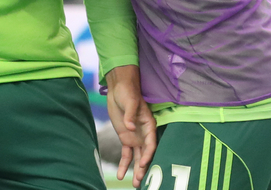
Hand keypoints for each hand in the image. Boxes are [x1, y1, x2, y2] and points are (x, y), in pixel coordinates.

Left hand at [105, 65, 156, 187]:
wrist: (119, 89)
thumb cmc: (128, 93)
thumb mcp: (130, 102)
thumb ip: (131, 115)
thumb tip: (130, 128)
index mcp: (149, 125)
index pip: (151, 143)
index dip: (148, 154)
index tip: (143, 163)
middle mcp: (144, 134)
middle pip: (145, 154)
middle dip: (143, 167)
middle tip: (140, 180)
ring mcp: (135, 138)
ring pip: (137, 157)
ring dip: (136, 170)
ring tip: (135, 183)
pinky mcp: (126, 139)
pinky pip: (126, 154)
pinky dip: (124, 164)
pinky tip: (121, 175)